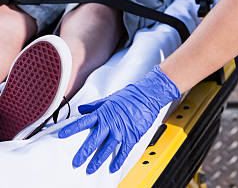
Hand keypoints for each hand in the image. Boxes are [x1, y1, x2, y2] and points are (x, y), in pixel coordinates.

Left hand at [58, 65, 179, 173]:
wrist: (147, 95)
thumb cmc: (130, 96)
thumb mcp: (110, 98)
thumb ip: (95, 105)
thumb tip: (82, 109)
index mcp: (103, 112)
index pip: (84, 121)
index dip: (72, 128)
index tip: (62, 134)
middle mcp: (110, 123)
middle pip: (93, 140)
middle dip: (83, 152)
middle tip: (76, 162)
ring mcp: (120, 131)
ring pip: (106, 148)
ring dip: (98, 160)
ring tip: (90, 169)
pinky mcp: (131, 136)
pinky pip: (123, 151)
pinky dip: (118, 160)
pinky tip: (113, 167)